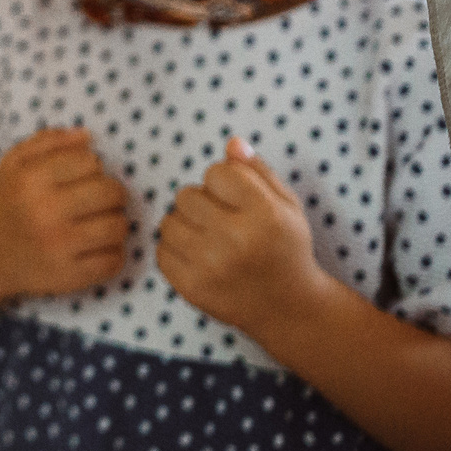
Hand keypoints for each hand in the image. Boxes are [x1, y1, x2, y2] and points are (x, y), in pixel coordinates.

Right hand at [0, 129, 131, 297]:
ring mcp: (58, 248)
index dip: (91, 168)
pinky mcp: (69, 277)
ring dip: (114, 223)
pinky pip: (114, 261)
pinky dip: (112, 254)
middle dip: (110, 194)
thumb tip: (87, 136)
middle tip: (97, 201)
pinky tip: (95, 248)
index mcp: (32, 180)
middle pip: (111, 192)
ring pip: (118, 227)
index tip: (81, 178)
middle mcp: (45, 213)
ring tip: (98, 224)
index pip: (91, 161)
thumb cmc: (6, 203)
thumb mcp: (14, 163)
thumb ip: (49, 141)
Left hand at [156, 139, 334, 338]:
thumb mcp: (287, 205)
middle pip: (186, 194)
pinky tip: (200, 256)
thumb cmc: (287, 248)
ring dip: (186, 224)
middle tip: (224, 220)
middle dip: (202, 202)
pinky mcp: (192, 287)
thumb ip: (258, 171)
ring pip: (169, 221)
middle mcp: (236, 239)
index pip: (216, 172)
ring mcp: (210, 266)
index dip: (225, 181)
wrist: (288, 307)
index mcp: (264, 214)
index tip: (238, 199)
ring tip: (211, 237)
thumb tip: (231, 143)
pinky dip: (176, 250)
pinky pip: (161, 250)